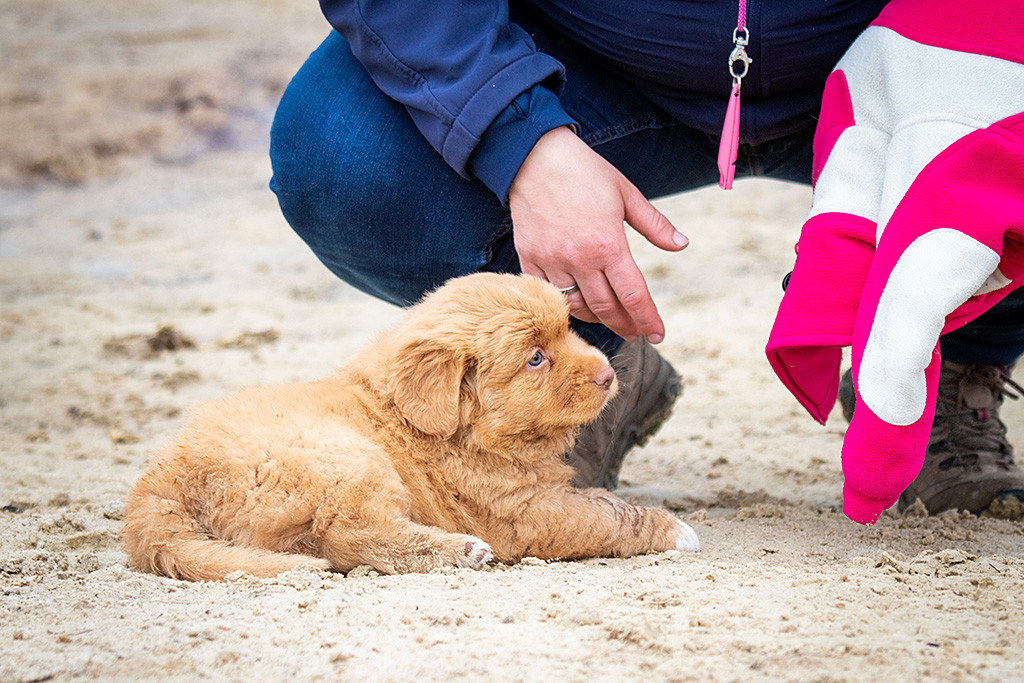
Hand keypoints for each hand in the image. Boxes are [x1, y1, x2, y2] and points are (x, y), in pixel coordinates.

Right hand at [508, 126, 687, 342]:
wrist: (534, 157)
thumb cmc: (584, 172)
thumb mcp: (626, 193)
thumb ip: (655, 224)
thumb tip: (681, 244)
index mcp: (609, 244)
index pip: (633, 295)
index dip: (647, 319)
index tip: (657, 334)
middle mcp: (580, 259)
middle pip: (606, 308)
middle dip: (625, 325)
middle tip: (635, 333)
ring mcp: (552, 261)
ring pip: (577, 306)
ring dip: (596, 318)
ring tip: (610, 318)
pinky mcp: (530, 259)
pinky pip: (548, 295)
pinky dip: (565, 304)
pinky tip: (578, 304)